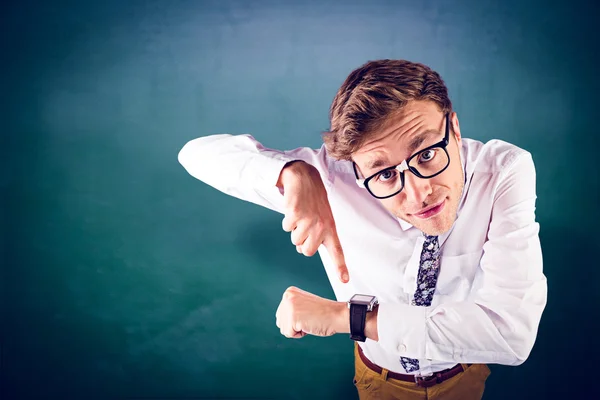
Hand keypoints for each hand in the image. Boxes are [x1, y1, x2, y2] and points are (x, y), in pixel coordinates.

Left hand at [275, 286, 346, 337]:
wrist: (336, 315)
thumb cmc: (323, 312)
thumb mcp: (302, 304)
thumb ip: (290, 308)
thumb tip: (279, 320)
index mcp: (289, 292)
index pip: (281, 314)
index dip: (295, 319)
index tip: (307, 313)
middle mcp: (287, 297)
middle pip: (280, 322)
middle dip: (294, 325)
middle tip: (309, 318)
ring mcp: (289, 307)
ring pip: (284, 329)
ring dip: (297, 330)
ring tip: (309, 321)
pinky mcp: (293, 317)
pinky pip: (289, 334)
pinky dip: (299, 334)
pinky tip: (309, 325)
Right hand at [277, 161, 348, 282]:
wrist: (304, 178)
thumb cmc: (313, 200)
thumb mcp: (323, 217)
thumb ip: (318, 235)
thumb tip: (304, 250)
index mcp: (330, 228)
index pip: (337, 251)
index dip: (340, 267)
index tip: (344, 280)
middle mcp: (321, 226)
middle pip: (306, 251)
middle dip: (302, 243)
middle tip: (305, 227)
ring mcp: (308, 220)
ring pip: (295, 240)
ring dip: (294, 229)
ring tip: (300, 215)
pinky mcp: (295, 214)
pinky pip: (286, 227)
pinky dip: (287, 220)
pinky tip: (294, 209)